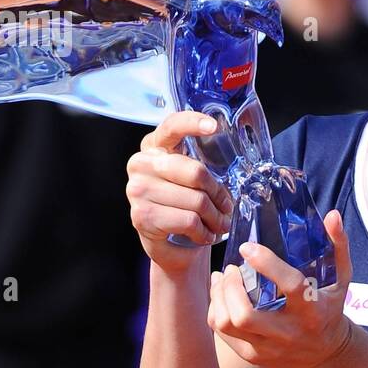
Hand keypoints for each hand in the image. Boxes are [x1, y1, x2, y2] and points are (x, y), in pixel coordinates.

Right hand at [127, 111, 234, 273]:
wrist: (170, 244)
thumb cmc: (184, 206)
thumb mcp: (193, 180)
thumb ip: (202, 167)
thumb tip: (230, 175)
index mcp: (154, 146)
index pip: (172, 126)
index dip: (192, 123)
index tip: (213, 127)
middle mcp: (140, 164)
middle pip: (195, 172)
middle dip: (218, 194)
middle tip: (227, 208)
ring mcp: (137, 190)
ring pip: (196, 201)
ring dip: (215, 218)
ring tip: (219, 224)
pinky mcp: (142, 216)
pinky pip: (188, 221)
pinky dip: (204, 232)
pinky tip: (205, 234)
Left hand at [208, 209, 355, 367]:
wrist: (325, 353)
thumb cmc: (330, 307)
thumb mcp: (341, 278)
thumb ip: (338, 246)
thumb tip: (332, 215)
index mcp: (313, 310)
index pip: (290, 286)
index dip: (267, 264)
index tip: (247, 247)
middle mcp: (289, 333)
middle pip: (245, 315)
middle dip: (230, 286)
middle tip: (232, 268)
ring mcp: (268, 349)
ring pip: (227, 325)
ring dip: (218, 297)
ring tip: (223, 278)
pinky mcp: (253, 356)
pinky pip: (222, 334)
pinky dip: (217, 310)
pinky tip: (222, 295)